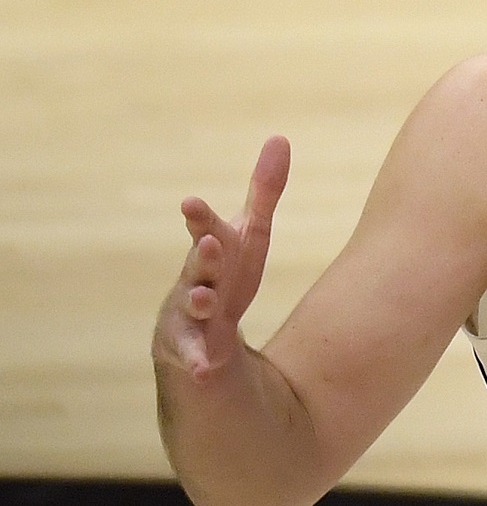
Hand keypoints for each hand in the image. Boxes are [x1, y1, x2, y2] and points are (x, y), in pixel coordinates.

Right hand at [155, 136, 290, 379]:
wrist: (204, 342)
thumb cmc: (227, 278)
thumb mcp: (251, 238)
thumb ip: (263, 193)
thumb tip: (279, 138)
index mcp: (211, 253)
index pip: (207, 231)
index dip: (202, 220)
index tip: (192, 204)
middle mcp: (193, 282)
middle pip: (198, 267)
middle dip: (203, 256)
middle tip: (210, 244)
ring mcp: (188, 319)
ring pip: (191, 310)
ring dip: (198, 302)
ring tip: (208, 301)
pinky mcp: (190, 355)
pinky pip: (194, 360)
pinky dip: (200, 362)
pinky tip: (207, 368)